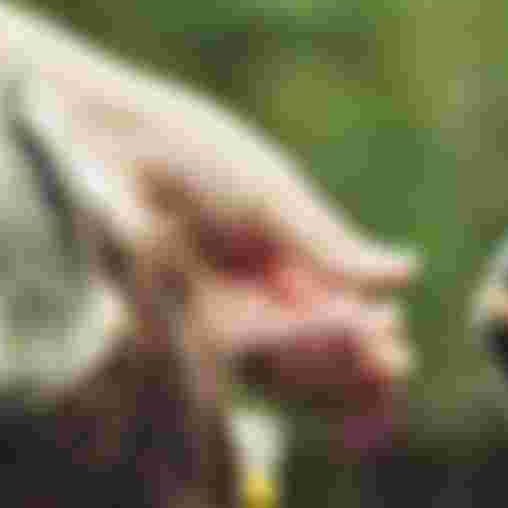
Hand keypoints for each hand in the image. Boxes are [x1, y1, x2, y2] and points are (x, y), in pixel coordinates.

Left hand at [66, 59, 411, 432]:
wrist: (100, 136)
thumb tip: (407, 272)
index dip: (366, 344)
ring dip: (330, 371)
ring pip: (279, 368)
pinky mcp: (173, 330)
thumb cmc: (186, 151)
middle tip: (395, 366)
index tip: (399, 349)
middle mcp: (246, 302)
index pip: (331, 322)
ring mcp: (210, 319)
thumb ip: (329, 243)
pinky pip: (237, 357)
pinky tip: (313, 347)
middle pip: (310, 358)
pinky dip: (282, 355)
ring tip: (373, 361)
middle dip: (355, 369)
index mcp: (277, 265)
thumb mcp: (270, 194)